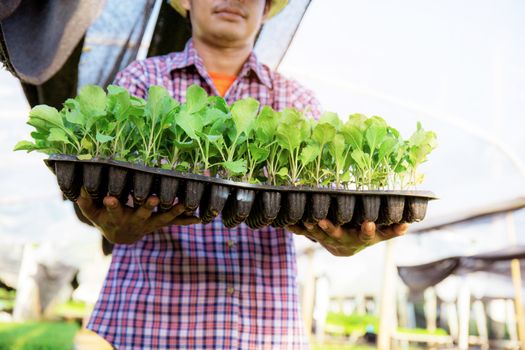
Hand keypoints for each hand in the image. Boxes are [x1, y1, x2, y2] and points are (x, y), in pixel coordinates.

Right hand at [76, 187, 199, 243]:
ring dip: (174, 211)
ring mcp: (149, 223)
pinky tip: (201, 217)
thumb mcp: (92, 213)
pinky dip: (187, 219)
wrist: (120, 236)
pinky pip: (175, 222)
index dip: (111, 205)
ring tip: (186, 204)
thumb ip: (86, 201)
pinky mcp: (160, 223)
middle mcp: (135, 221)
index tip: (110, 199)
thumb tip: (78, 187)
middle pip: (142, 213)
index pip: (112, 209)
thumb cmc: (104, 219)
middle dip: (147, 206)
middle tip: (155, 198)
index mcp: (117, 217)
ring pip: (163, 217)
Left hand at [287, 219, 408, 256]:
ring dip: (310, 227)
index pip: (365, 236)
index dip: (367, 230)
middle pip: (336, 235)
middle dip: (330, 229)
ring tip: (304, 219)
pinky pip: (303, 232)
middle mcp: (342, 241)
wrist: (344, 248)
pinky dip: (294, 227)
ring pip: (317, 234)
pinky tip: (285, 222)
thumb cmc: (364, 235)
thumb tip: (407, 224)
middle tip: (323, 221)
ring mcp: (327, 239)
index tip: (369, 223)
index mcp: (359, 239)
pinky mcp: (315, 236)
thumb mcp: (380, 235)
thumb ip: (392, 231)